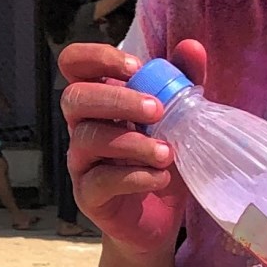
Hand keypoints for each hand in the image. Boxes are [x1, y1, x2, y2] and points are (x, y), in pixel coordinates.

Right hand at [60, 38, 205, 257]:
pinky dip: (134, 177)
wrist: (158, 219)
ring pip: (88, 139)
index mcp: (99, 100)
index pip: (75, 64)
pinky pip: (99, 180)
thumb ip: (182, 82)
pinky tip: (160, 178)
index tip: (135, 66)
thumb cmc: (161, 161)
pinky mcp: (88, 195)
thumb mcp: (177, 119)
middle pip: (74, 98)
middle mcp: (81, 126)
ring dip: (132, 142)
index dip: (96, 56)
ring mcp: (80, 161)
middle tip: (157, 109)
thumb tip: (192, 47)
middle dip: (116, 99)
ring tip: (168, 152)